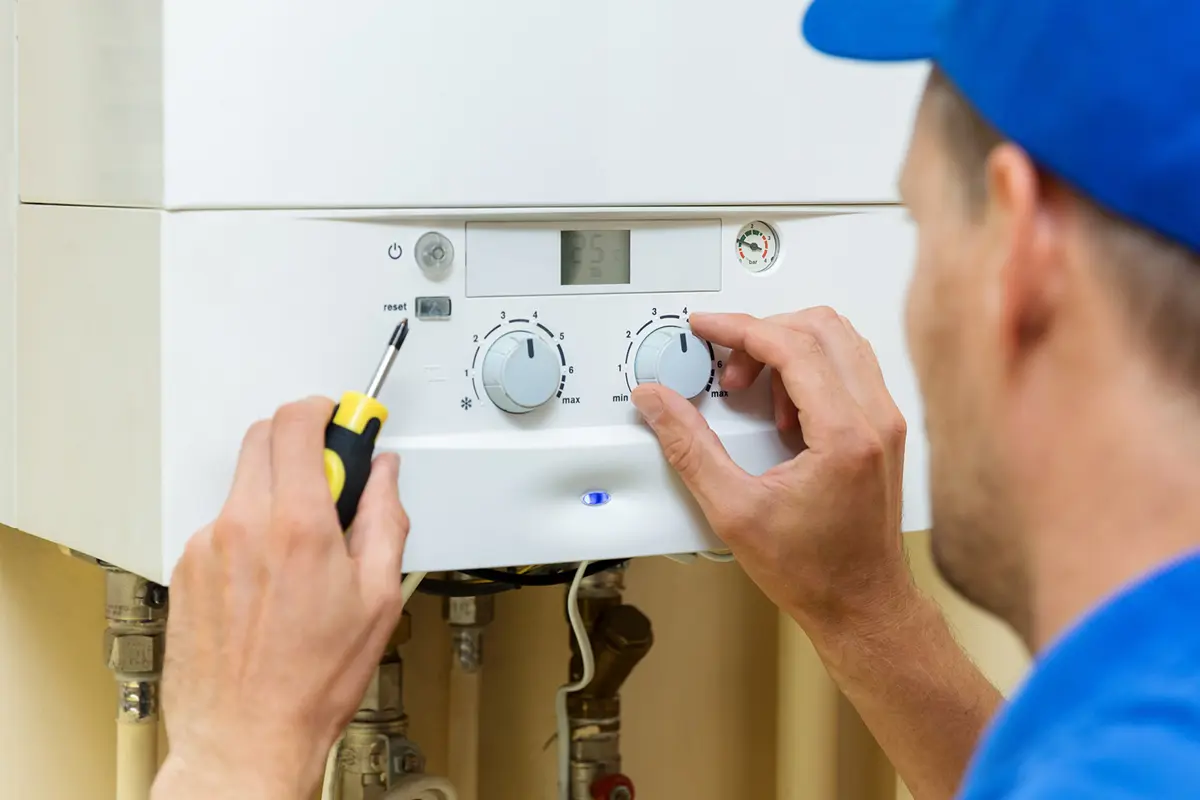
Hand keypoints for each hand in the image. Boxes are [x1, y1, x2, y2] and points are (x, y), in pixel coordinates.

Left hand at [154, 396, 408, 798]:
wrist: (245, 737)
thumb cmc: (310, 682)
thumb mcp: (377, 598)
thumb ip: (385, 519)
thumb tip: (385, 477)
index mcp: (298, 527)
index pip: (298, 424)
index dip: (324, 409)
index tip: (343, 418)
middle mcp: (244, 526)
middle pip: (264, 436)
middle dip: (300, 441)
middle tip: (330, 477)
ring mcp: (207, 546)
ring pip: (244, 482)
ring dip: (276, 491)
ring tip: (302, 548)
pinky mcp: (186, 568)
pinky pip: (222, 523)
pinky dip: (250, 529)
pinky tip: (270, 576)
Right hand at [631, 309, 911, 628]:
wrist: (862, 606)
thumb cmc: (816, 572)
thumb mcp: (734, 511)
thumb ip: (689, 448)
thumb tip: (658, 402)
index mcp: (846, 434)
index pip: (792, 345)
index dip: (739, 327)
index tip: (706, 327)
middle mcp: (876, 419)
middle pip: (821, 327)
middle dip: (762, 335)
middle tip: (726, 369)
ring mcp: (885, 422)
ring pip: (839, 341)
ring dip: (787, 350)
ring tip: (752, 393)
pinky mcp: (883, 430)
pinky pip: (848, 368)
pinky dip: (808, 371)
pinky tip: (780, 411)